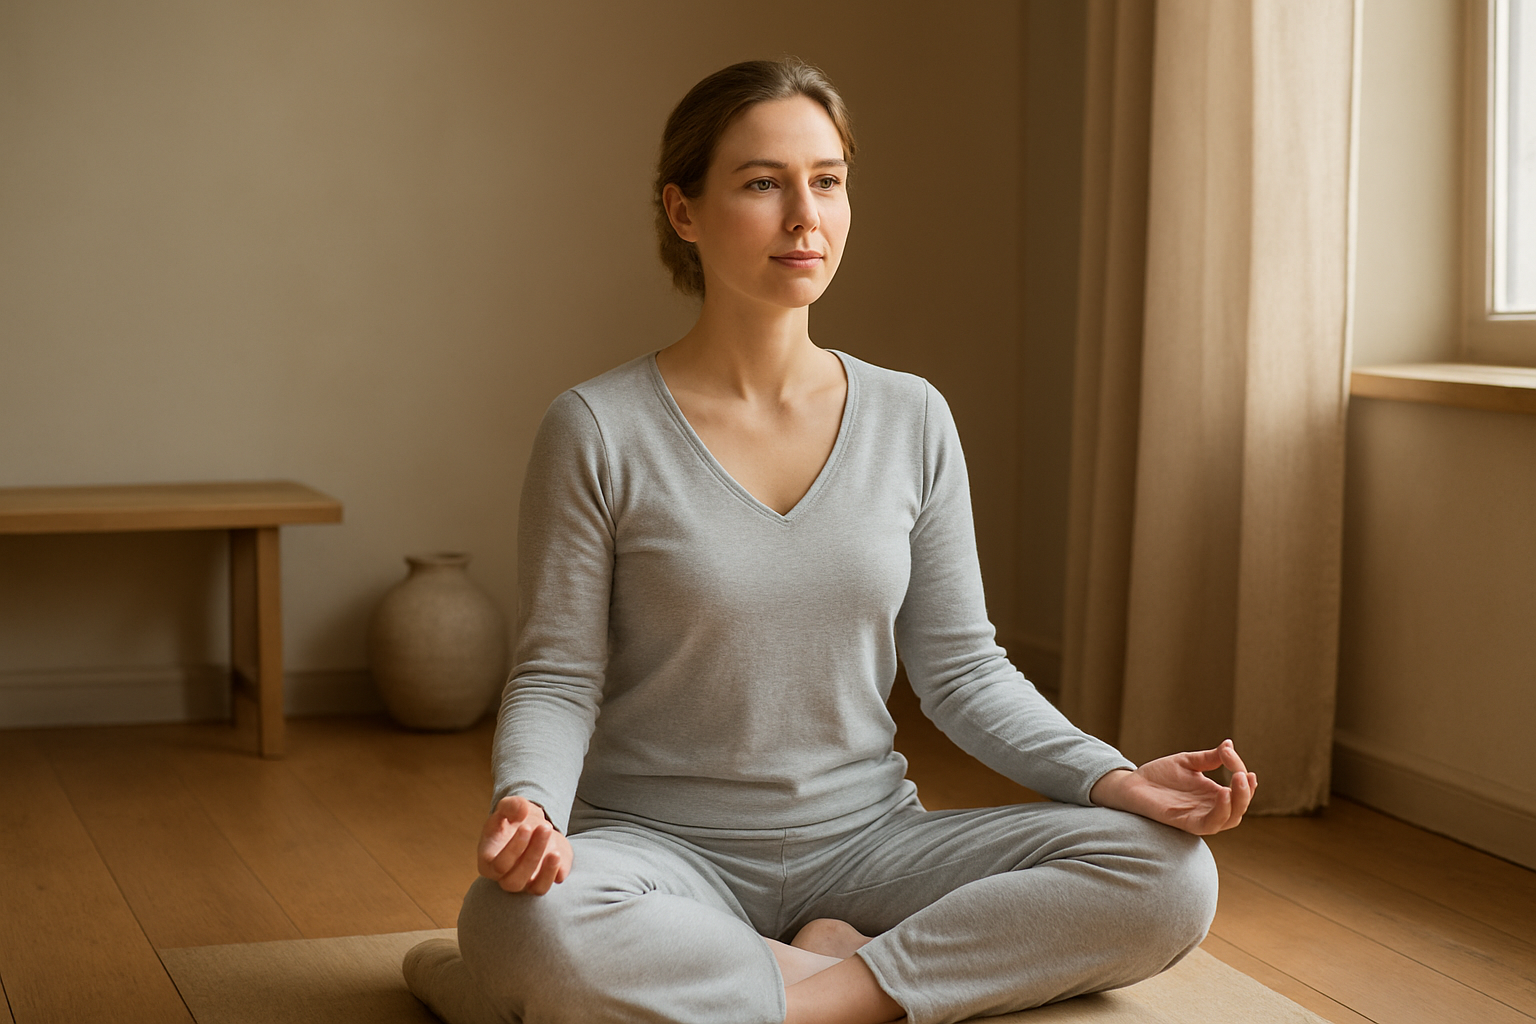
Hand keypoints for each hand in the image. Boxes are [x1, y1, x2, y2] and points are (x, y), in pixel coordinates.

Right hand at [477, 795, 573, 893]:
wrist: (531, 826)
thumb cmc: (513, 820)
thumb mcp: (507, 807)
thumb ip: (511, 806)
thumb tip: (522, 811)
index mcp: (488, 862)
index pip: (499, 866)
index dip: (514, 848)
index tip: (527, 827)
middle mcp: (504, 878)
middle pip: (515, 880)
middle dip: (532, 854)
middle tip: (544, 827)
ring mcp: (525, 883)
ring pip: (535, 888)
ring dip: (547, 870)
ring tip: (555, 851)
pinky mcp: (542, 882)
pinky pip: (547, 887)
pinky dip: (555, 874)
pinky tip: (559, 854)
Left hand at [1089, 740, 1256, 835]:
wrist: (1131, 784)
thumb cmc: (1159, 775)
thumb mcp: (1187, 762)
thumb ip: (1209, 758)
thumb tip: (1229, 744)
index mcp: (1213, 794)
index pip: (1238, 787)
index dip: (1239, 769)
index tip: (1228, 752)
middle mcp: (1210, 807)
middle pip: (1240, 807)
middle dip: (1246, 791)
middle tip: (1243, 773)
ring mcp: (1199, 816)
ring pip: (1231, 818)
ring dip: (1239, 801)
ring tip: (1239, 779)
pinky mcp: (1186, 823)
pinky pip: (1210, 824)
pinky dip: (1221, 812)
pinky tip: (1223, 794)